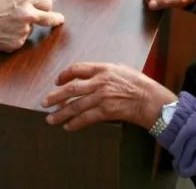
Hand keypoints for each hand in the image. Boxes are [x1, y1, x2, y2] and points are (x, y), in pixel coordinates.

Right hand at [0, 0, 62, 51]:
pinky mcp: (18, 42)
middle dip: (56, 19)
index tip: (50, 8)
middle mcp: (28, 13)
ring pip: (32, 28)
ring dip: (26, 26)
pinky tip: (5, 31)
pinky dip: (16, 35)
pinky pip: (22, 38)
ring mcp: (24, 29)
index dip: (48, 5)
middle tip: (59, 19)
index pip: (48, 2)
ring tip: (8, 22)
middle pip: (50, 18)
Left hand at [43, 62, 175, 130]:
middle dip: (55, 97)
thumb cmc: (139, 84)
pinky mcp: (106, 111)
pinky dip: (74, 123)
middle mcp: (100, 81)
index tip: (57, 81)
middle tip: (44, 103)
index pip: (77, 69)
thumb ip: (104, 71)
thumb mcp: (121, 69)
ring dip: (60, 113)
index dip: (64, 75)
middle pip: (71, 89)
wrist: (151, 100)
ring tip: (50, 119)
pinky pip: (85, 118)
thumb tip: (91, 74)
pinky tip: (67, 126)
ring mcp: (102, 97)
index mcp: (103, 68)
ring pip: (75, 106)